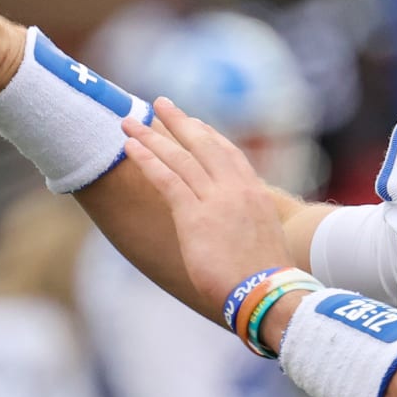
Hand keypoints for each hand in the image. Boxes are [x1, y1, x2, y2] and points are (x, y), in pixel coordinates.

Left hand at [121, 97, 295, 315]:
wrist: (267, 292)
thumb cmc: (267, 280)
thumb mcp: (264, 242)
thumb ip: (248, 226)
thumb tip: (236, 232)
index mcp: (255, 194)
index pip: (229, 154)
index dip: (208, 135)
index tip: (193, 123)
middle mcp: (237, 188)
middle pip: (203, 144)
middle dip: (179, 121)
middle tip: (160, 103)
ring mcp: (216, 199)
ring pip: (179, 157)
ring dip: (151, 136)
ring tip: (129, 120)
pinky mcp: (195, 215)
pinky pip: (167, 178)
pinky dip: (147, 159)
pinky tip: (131, 147)